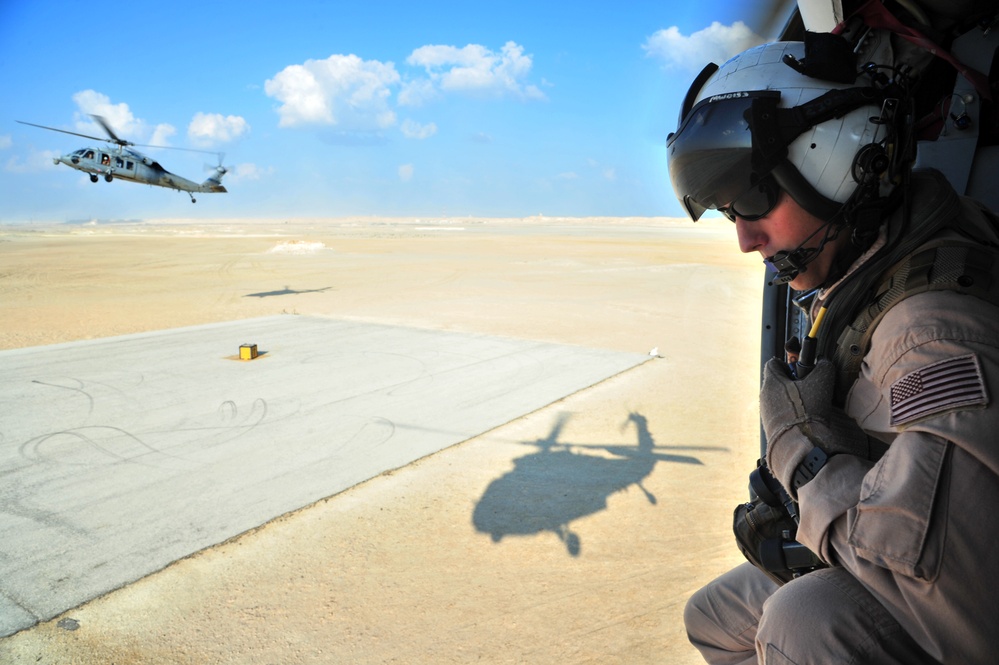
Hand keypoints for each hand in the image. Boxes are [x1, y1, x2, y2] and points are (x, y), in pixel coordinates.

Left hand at [760, 358, 868, 496]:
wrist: (799, 445)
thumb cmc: (807, 410)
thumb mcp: (822, 381)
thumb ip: (823, 367)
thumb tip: (823, 362)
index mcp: (772, 381)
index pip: (774, 363)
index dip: (788, 363)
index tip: (801, 369)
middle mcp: (764, 396)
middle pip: (778, 383)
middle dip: (794, 383)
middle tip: (811, 388)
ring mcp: (766, 413)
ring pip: (780, 400)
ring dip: (794, 401)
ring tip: (811, 406)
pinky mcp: (771, 428)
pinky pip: (781, 416)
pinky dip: (792, 415)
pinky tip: (806, 420)